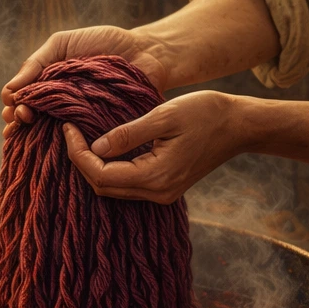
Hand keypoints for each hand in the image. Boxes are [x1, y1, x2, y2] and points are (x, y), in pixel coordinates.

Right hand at [1, 25, 167, 138]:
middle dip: (19, 121)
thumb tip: (9, 91)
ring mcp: (78, 122)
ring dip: (35, 136)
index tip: (13, 106)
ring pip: (50, 136)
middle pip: (31, 122)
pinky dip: (65, 147)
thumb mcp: (63, 44)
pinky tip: (55, 144)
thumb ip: (36, 62)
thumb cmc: (104, 43)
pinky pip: (79, 144)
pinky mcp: (98, 133)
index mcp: (49, 88)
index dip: (13, 107)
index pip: (22, 102)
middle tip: (21, 117)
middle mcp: (60, 108)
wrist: (145, 53)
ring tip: (28, 128)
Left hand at [62, 91, 240, 203]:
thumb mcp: (164, 116)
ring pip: (112, 188)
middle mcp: (157, 193)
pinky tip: (101, 148)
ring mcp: (162, 194)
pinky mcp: (164, 188)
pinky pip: (126, 184)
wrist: (239, 126)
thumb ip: (128, 134)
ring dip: (92, 166)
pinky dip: (108, 168)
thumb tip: (95, 146)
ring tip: (80, 137)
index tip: (68, 127)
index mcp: (155, 176)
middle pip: (102, 186)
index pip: (100, 175)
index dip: (77, 153)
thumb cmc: (206, 113)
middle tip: (70, 131)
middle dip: (80, 161)